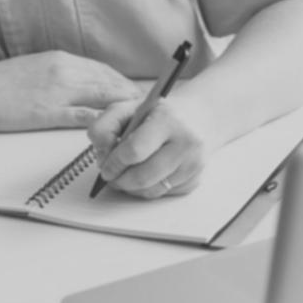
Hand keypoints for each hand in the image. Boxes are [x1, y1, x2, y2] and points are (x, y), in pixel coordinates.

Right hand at [0, 51, 141, 131]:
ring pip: (104, 97)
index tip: (139, 94)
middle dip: (134, 96)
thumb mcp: (35, 69)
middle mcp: (65, 71)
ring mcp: (58, 91)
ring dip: (126, 109)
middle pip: (111, 82)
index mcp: (62, 60)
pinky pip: (85, 116)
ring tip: (144, 121)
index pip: (104, 70)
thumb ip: (60, 75)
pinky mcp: (48, 112)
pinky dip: (104, 123)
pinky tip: (117, 132)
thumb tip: (81, 84)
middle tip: (153, 109)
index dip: (124, 83)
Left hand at [87, 90, 215, 198]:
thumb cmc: (159, 112)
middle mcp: (186, 142)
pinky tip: (146, 174)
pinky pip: (163, 195)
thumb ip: (105, 125)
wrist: (200, 116)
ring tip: (125, 175)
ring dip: (131, 188)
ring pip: (152, 191)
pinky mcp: (196, 179)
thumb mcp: (129, 107)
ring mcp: (194, 163)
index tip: (105, 166)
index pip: (134, 151)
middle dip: (120, 181)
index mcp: (168, 119)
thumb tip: (102, 154)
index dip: (113, 163)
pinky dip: (148, 189)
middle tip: (111, 176)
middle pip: (142, 177)